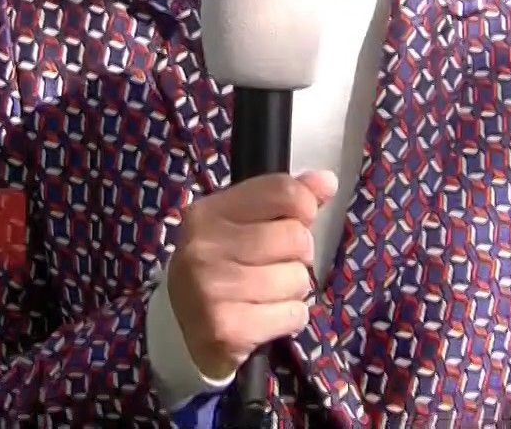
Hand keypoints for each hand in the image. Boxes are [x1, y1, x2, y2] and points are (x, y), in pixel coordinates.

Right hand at [165, 171, 337, 379]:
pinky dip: (289, 319)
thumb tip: (327, 181)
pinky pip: (294, 315)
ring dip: (293, 291)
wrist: (183, 327)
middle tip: (273, 266)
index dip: (304, 206)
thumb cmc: (220, 267)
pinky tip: (265, 318)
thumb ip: (283, 199)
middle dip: (297, 255)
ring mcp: (212, 289)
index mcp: (208, 213)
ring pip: (298, 279)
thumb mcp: (241, 224)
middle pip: (295, 237)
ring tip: (266, 295)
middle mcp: (205, 247)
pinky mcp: (226, 329)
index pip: (282, 191)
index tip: (296, 220)